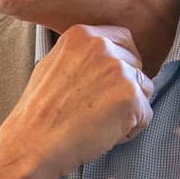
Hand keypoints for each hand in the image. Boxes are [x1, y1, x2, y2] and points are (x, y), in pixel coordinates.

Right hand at [0, 24, 154, 178]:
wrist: (33, 143)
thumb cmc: (39, 112)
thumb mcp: (53, 65)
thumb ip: (82, 55)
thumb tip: (107, 56)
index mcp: (83, 35)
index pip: (124, 39)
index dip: (121, 63)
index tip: (108, 84)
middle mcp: (103, 47)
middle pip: (137, 65)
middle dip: (125, 88)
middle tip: (97, 110)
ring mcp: (120, 72)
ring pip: (145, 90)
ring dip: (129, 109)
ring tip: (99, 123)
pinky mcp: (131, 98)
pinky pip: (146, 116)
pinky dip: (129, 130)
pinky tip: (103, 135)